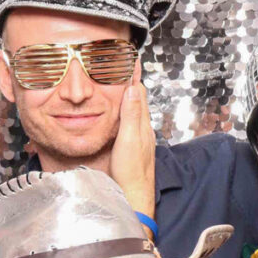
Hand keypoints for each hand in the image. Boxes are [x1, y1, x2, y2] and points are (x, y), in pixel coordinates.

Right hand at [109, 77, 155, 228]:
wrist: (133, 198)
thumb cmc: (131, 173)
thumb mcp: (129, 140)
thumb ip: (132, 115)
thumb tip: (133, 88)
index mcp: (142, 125)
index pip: (139, 92)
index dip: (133, 75)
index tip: (129, 58)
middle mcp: (142, 130)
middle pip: (136, 100)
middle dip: (128, 82)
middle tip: (120, 65)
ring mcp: (137, 140)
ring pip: (131, 112)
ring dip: (125, 97)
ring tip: (117, 83)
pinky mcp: (130, 148)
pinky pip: (126, 124)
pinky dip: (121, 112)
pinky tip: (116, 114)